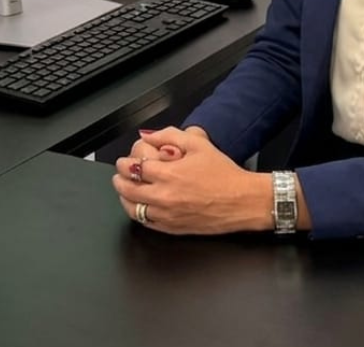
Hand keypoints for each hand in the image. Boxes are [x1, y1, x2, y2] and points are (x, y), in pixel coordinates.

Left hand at [112, 127, 271, 234]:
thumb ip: (169, 135)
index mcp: (168, 174)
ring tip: (126, 191)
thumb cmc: (224, 174)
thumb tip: (148, 136)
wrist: (243, 201)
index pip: (133, 168)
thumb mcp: (199, 144)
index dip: (125, 163)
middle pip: (128, 189)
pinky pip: (146, 223)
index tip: (125, 160)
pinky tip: (141, 207)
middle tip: (120, 175)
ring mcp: (167, 215)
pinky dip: (138, 214)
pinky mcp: (173, 228)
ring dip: (125, 198)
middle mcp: (164, 197)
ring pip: (133, 209)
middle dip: (120, 179)